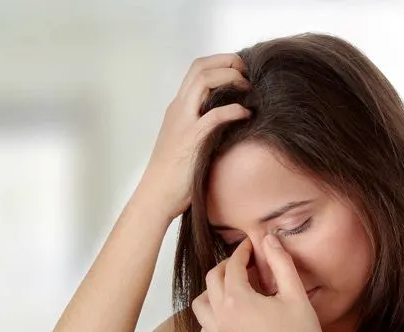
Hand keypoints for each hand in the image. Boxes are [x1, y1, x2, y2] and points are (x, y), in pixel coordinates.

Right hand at [135, 53, 250, 221]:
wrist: (155, 196)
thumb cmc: (173, 176)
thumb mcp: (187, 143)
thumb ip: (201, 128)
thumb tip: (227, 125)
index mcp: (177, 109)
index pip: (196, 71)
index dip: (219, 63)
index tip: (239, 71)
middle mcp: (178, 109)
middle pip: (200, 68)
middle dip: (227, 62)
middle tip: (247, 72)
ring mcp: (183, 122)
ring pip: (204, 81)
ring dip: (230, 77)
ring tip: (248, 87)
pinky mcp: (192, 138)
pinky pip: (215, 114)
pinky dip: (234, 109)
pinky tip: (245, 114)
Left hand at [191, 235, 334, 331]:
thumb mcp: (296, 294)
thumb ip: (281, 263)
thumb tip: (269, 239)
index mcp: (238, 301)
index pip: (232, 266)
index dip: (241, 252)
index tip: (250, 247)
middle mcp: (222, 319)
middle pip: (212, 281)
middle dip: (226, 267)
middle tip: (243, 264)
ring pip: (200, 305)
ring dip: (212, 292)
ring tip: (233, 289)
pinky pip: (205, 328)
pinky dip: (212, 316)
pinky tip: (231, 314)